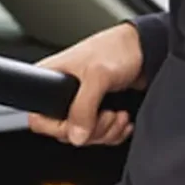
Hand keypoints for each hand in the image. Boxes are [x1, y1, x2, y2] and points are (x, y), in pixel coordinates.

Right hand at [29, 22, 145, 145]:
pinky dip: (114, 132)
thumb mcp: (97, 76)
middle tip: (107, 115)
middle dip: (91, 130)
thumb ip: (83, 108)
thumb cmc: (116, 49)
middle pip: (65, 132)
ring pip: (83, 136)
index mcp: (49, 81)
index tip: (79, 124)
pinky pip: (99, 134)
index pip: (39, 119)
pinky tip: (123, 119)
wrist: (146, 48)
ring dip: (106, 132)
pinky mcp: (97, 111)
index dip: (58, 128)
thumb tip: (75, 137)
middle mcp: (61, 96)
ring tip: (118, 115)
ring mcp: (80, 104)